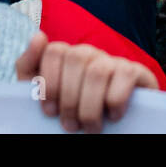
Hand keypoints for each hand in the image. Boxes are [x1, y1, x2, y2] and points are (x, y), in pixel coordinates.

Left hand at [15, 32, 158, 132]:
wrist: (111, 130)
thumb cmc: (72, 111)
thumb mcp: (44, 94)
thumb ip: (29, 67)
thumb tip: (39, 36)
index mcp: (66, 57)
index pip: (55, 51)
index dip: (50, 83)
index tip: (49, 111)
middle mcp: (90, 53)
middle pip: (75, 58)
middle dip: (69, 99)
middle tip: (70, 126)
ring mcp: (114, 60)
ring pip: (97, 71)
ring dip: (90, 107)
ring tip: (90, 127)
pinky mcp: (136, 72)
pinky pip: (125, 75)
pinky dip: (116, 100)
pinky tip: (114, 115)